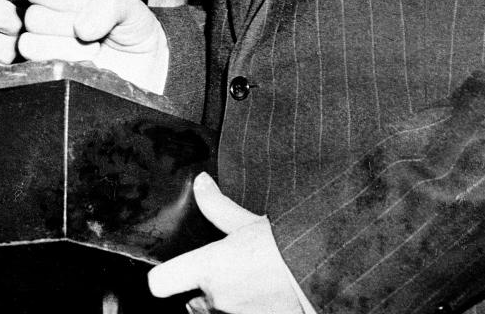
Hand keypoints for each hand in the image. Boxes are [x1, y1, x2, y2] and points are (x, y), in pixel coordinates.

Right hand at [19, 0, 167, 91]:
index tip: (83, 2)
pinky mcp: (46, 74)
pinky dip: (65, 65)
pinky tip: (84, 64)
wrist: (144, 67)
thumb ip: (110, 4)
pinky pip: (37, 69)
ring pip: (31, 43)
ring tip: (91, 50)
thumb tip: (81, 27)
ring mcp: (44, 50)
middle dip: (66, 23)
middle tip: (92, 31)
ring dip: (65, 48)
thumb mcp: (130, 7)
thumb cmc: (133, 31)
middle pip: (32, 16)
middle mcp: (47, 21)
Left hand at [148, 174, 302, 313]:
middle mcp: (216, 300)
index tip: (173, 267)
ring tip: (247, 283)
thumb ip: (219, 206)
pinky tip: (261, 296)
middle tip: (226, 272)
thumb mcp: (251, 222)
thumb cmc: (289, 249)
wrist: (324, 276)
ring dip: (224, 303)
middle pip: (189, 303)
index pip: (161, 282)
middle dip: (202, 291)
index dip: (164, 275)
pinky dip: (244, 310)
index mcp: (209, 269)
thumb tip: (200, 183)